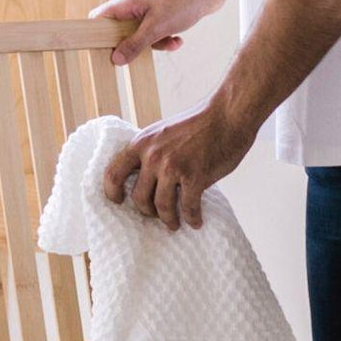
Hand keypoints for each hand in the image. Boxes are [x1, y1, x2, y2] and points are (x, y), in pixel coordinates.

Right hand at [90, 0, 217, 65]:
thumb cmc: (181, 3)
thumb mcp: (155, 29)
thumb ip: (134, 44)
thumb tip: (116, 58)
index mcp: (126, 3)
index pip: (100, 18)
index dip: (98, 35)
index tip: (104, 52)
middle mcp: (134, 5)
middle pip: (121, 31)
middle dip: (133, 45)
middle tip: (142, 51)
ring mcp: (147, 10)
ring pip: (140, 35)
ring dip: (155, 44)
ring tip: (169, 41)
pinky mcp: (161, 15)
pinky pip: (155, 33)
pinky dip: (165, 39)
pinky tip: (177, 40)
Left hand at [102, 97, 256, 231]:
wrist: (228, 115)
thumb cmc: (199, 124)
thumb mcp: (163, 132)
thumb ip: (151, 152)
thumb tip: (143, 177)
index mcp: (142, 143)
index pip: (113, 173)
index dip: (112, 192)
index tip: (118, 202)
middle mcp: (153, 156)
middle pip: (139, 197)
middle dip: (147, 211)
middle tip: (156, 215)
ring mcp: (173, 167)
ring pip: (161, 207)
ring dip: (168, 220)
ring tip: (174, 224)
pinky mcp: (194, 177)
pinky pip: (188, 208)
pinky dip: (192, 218)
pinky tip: (196, 221)